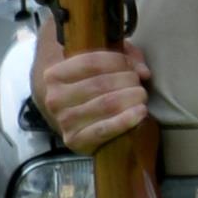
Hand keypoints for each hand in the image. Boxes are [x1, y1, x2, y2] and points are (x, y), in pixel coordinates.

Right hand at [32, 39, 154, 153]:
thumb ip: (124, 57)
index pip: (91, 62)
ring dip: (131, 98)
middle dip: (127, 81)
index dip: (119, 62)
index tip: (133, 67)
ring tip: (142, 96)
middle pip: (100, 83)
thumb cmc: (90, 88)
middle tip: (140, 84)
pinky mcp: (74, 141)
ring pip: (105, 104)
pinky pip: (104, 129)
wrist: (73, 121)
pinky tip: (140, 112)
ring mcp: (63, 121)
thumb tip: (143, 72)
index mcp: (54, 75)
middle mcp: (54, 98)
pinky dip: (126, 120)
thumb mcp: (101, 64)